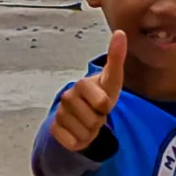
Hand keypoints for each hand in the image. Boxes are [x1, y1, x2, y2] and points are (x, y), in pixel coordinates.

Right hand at [51, 32, 126, 152]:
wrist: (85, 111)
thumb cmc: (101, 93)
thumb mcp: (112, 79)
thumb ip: (116, 57)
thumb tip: (121, 32)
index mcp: (81, 84)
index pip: (102, 103)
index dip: (106, 106)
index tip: (103, 101)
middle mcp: (67, 98)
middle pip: (94, 121)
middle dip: (99, 120)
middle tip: (96, 112)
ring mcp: (59, 114)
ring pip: (84, 134)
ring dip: (91, 131)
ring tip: (89, 120)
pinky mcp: (55, 130)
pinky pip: (73, 142)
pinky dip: (80, 141)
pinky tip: (79, 130)